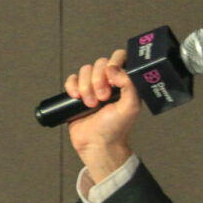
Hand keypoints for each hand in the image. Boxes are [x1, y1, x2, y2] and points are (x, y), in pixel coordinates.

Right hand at [63, 49, 140, 182]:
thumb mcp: (131, 107)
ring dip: (86, 87)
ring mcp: (91, 86)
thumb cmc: (116, 129)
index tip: (111, 79)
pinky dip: (72, 86)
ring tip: (91, 104)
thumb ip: (129, 85)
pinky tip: (76, 98)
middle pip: (99, 63)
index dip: (113, 64)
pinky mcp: (77, 92)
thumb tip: (113, 69)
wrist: (97, 144)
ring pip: (84, 70)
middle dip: (98, 81)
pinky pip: (71, 79)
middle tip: (103, 98)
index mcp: (124, 81)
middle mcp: (108, 81)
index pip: (119, 57)